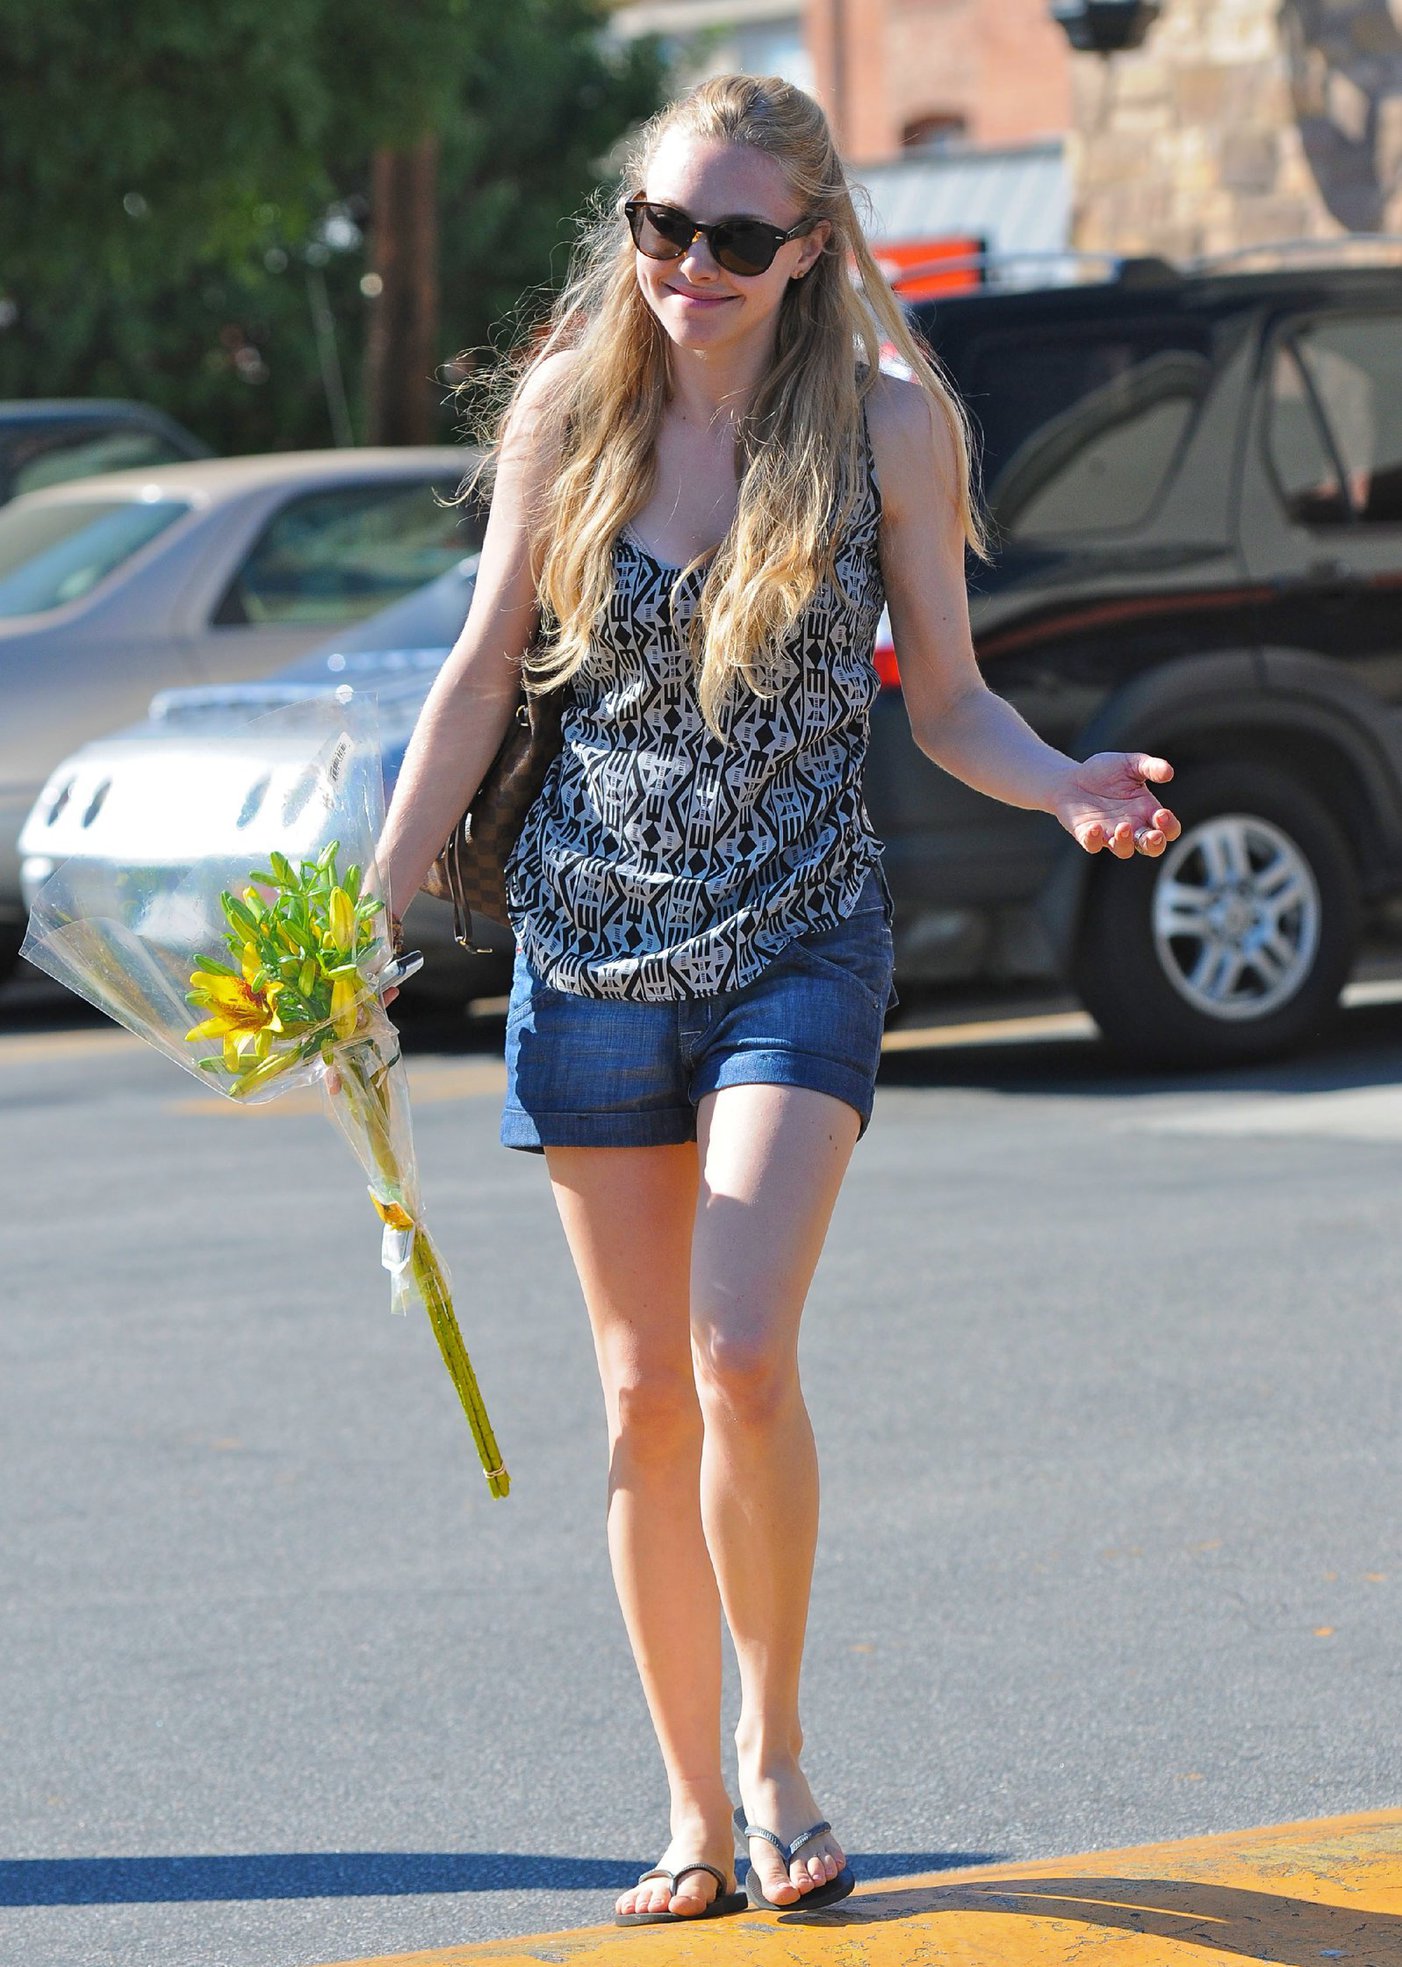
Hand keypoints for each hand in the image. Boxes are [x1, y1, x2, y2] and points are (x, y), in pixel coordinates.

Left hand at [1055, 752, 1180, 858]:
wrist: (1071, 778)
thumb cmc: (1104, 772)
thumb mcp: (1130, 764)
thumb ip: (1150, 767)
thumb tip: (1168, 772)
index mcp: (1147, 811)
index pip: (1168, 829)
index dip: (1169, 827)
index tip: (1161, 814)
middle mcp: (1132, 827)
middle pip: (1151, 847)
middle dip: (1155, 844)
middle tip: (1153, 836)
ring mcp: (1110, 834)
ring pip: (1124, 850)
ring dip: (1125, 842)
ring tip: (1123, 827)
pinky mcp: (1087, 836)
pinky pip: (1093, 845)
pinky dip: (1094, 840)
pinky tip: (1095, 827)